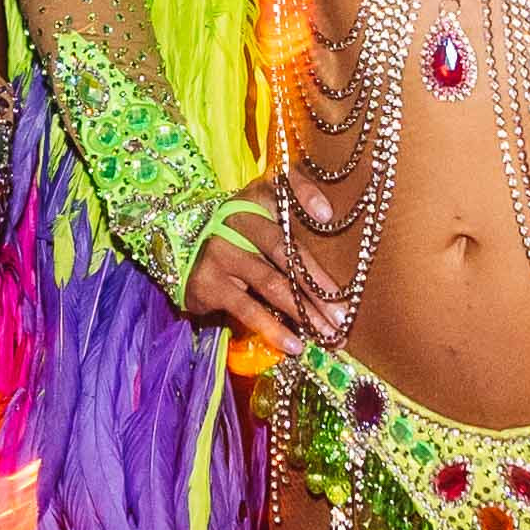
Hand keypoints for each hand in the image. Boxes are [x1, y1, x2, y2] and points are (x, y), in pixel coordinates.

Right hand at [179, 150, 346, 348]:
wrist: (184, 252)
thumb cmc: (243, 237)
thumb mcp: (264, 218)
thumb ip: (297, 217)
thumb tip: (340, 241)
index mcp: (256, 197)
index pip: (282, 184)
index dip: (305, 195)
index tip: (327, 214)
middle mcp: (235, 219)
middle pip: (284, 248)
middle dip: (318, 283)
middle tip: (345, 311)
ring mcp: (220, 251)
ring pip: (271, 282)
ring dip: (304, 312)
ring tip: (329, 333)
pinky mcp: (209, 283)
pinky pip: (248, 309)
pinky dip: (274, 329)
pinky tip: (294, 344)